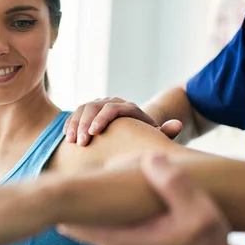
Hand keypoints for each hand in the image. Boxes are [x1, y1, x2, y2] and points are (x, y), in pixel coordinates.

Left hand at [59, 154, 233, 244]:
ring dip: (86, 201)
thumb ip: (173, 184)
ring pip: (90, 221)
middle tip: (58, 172)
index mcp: (123, 241)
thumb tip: (149, 158)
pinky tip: (104, 187)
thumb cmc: (208, 242)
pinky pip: (103, 222)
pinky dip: (99, 207)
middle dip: (71, 198)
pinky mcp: (128, 243)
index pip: (75, 224)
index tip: (52, 182)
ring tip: (79, 175)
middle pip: (77, 221)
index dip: (63, 203)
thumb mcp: (198, 210)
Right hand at [63, 98, 181, 145]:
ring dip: (75, 125)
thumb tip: (177, 125)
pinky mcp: (88, 111)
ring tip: (72, 142)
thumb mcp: (155, 136)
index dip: (102, 119)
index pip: (112, 108)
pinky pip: (75, 114)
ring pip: (82, 109)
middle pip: (94, 107)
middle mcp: (112, 102)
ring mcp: (99, 105)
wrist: (133, 133)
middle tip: (81, 142)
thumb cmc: (144, 138)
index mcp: (128, 108)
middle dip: (85, 124)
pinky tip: (67, 137)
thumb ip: (166, 132)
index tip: (94, 133)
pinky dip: (70, 124)